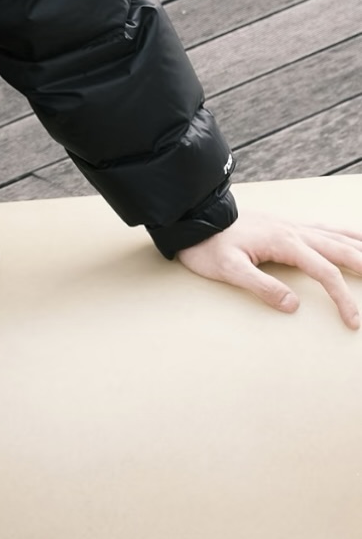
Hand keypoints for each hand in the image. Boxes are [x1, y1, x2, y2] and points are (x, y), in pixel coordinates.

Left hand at [176, 211, 361, 327]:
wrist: (193, 217)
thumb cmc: (208, 246)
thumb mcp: (228, 270)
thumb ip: (261, 286)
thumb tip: (293, 305)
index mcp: (285, 242)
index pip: (325, 272)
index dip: (343, 299)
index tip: (353, 322)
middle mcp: (295, 230)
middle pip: (342, 249)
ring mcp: (293, 225)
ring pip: (339, 235)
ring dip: (361, 247)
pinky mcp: (288, 224)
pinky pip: (326, 226)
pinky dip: (347, 231)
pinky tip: (356, 236)